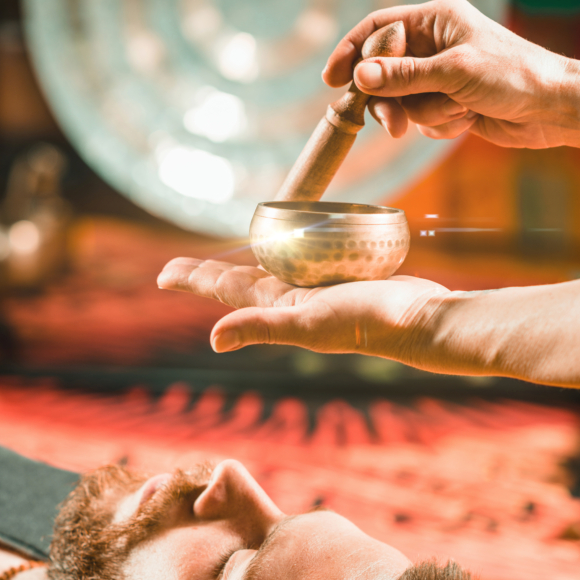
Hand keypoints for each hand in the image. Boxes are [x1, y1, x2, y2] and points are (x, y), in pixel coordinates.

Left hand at [158, 258, 448, 363]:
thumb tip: (213, 339)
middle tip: (179, 266)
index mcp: (278, 307)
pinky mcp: (345, 275)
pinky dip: (294, 248)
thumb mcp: (307, 323)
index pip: (224, 288)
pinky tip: (294, 240)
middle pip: (241, 279)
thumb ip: (261, 327)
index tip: (160, 275)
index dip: (192, 280)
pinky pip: (309, 258)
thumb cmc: (364, 323)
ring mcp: (319, 288)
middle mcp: (293, 298)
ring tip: (226, 255)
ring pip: (274, 267)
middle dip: (209, 273)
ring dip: (248, 261)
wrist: (418, 322)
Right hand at [323, 0, 576, 149]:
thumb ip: (403, 75)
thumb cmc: (512, 76)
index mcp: (436, 19)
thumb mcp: (454, 72)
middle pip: (383, 71)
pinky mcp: (447, 102)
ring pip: (402, 101)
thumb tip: (360, 76)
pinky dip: (439, 125)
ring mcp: (439, 75)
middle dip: (390, 100)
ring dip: (425, 115)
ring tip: (457, 113)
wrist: (551, 109)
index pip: (378, 28)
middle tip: (393, 126)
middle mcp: (434, 43)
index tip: (331, 80)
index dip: (351, 51)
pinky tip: (468, 120)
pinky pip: (421, 119)